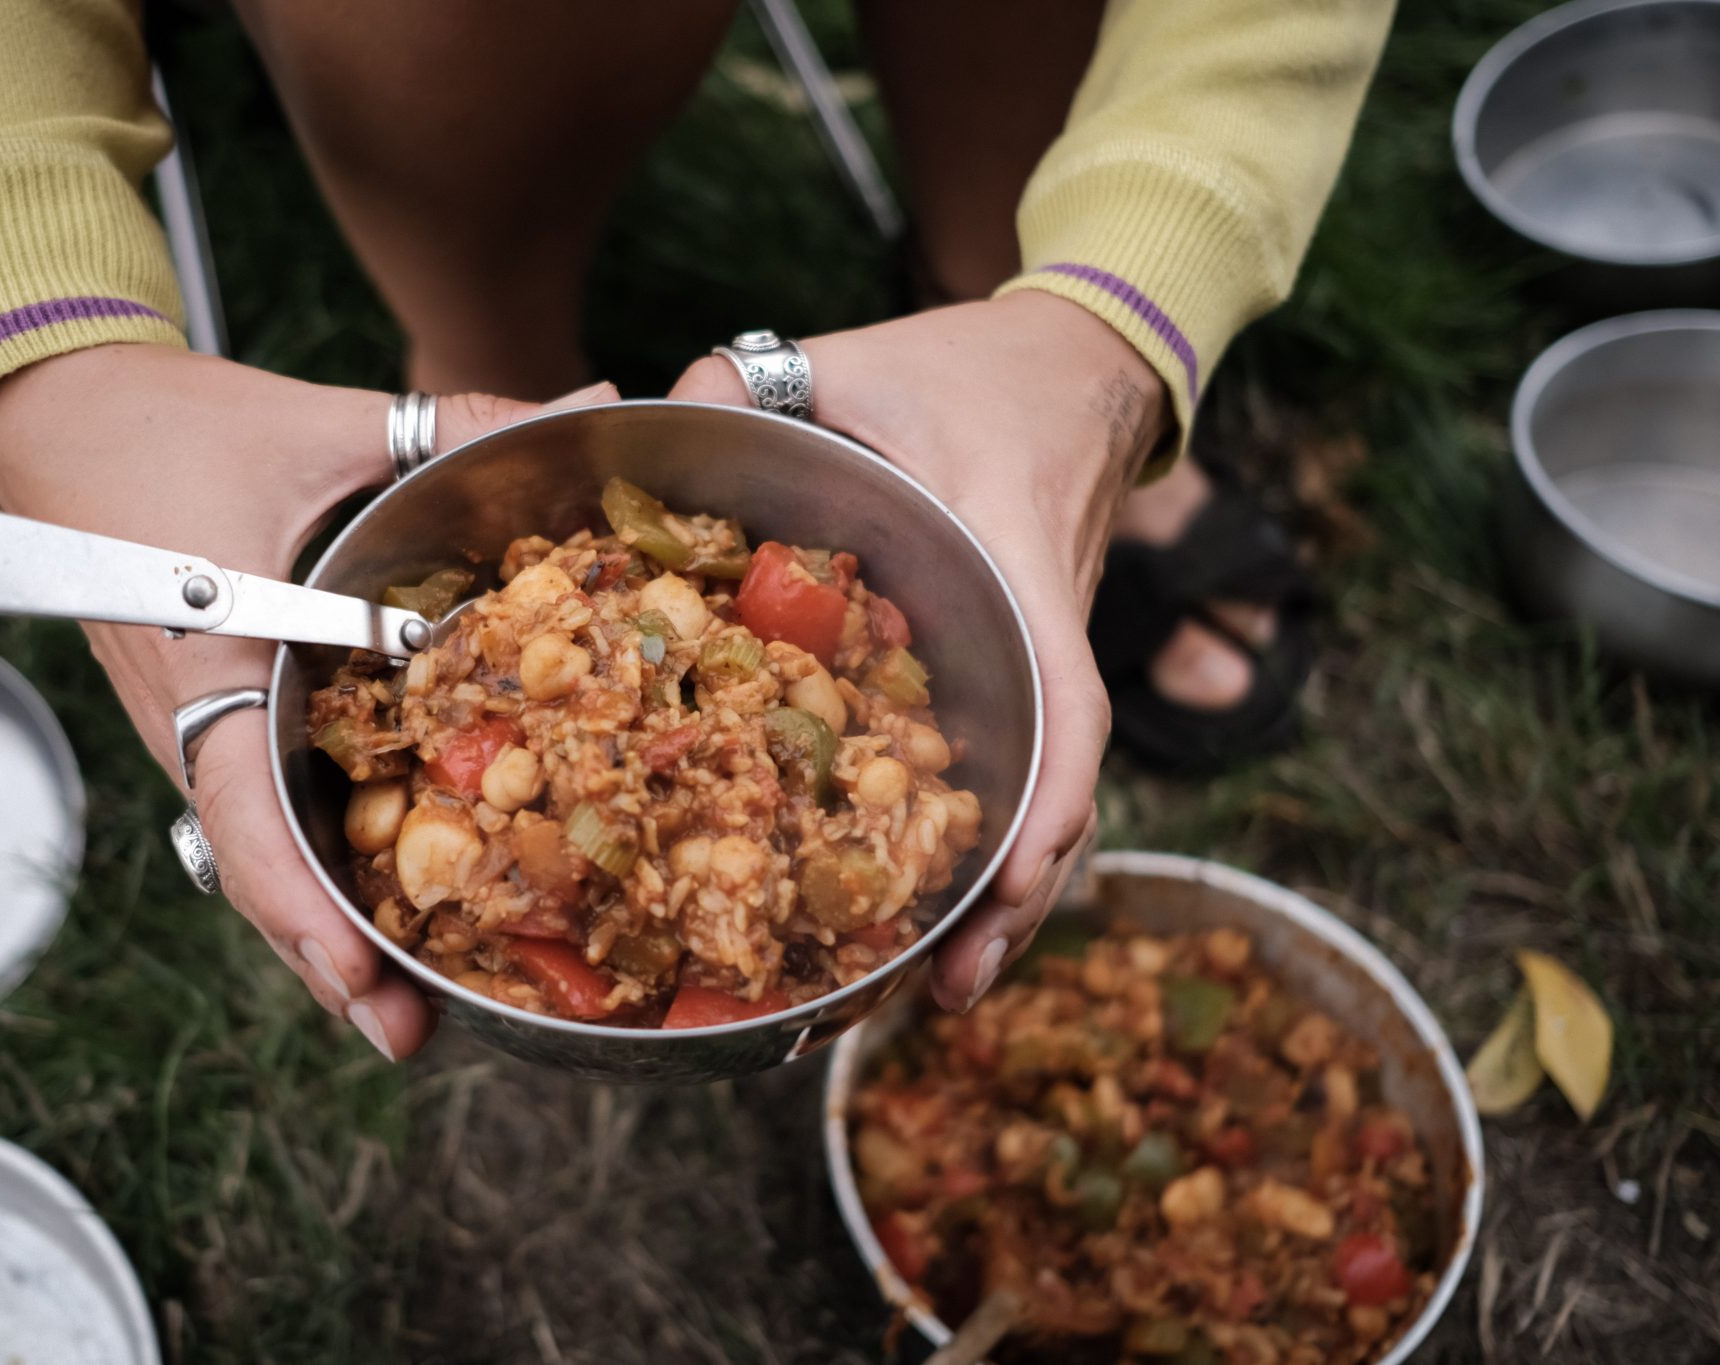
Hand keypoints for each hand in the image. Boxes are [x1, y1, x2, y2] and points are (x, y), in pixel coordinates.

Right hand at [0, 343, 617, 1057]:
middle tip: (414, 1033)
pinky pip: (270, 811)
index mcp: (208, 659)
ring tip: (414, 1007)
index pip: (243, 813)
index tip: (361, 980)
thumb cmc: (174, 428)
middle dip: (332, 958)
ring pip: (264, 856)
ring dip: (330, 930)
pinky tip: (390, 905)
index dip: (301, 908)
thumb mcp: (326, 426)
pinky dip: (322, 867)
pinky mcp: (220, 721)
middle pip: (258, 870)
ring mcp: (202, 730)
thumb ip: (463, 429)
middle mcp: (195, 719)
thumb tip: (602, 414)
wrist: (65, 417)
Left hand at [672, 292, 1166, 1011]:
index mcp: (1010, 561)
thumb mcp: (855, 365)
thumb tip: (642, 422)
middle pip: (1053, 788)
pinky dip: (975, 844)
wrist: (1084, 367)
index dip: (1039, 805)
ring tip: (928, 989)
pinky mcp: (1018, 671)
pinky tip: (923, 907)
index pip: (1060, 701)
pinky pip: (1010, 768)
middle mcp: (1040, 631)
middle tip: (940, 992)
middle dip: (1009, 901)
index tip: (1001, 890)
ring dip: (995, 895)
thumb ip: (747, 383)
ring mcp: (1038, 659)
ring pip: (1037, 797)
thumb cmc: (974, 369)